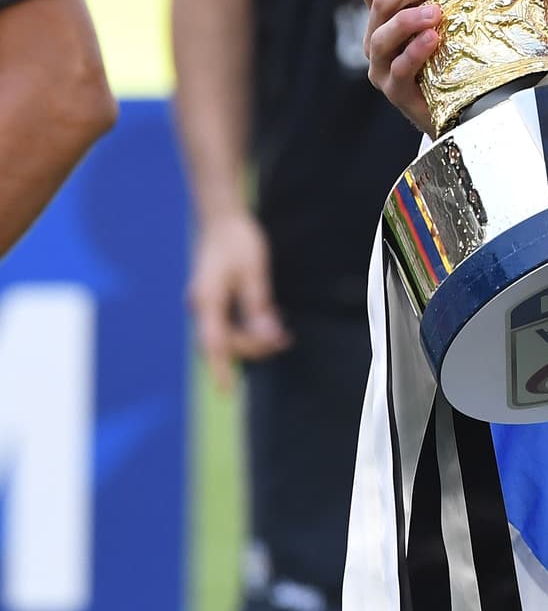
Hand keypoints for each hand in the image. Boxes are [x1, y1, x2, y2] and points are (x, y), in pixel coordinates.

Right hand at [188, 210, 290, 389]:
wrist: (221, 219)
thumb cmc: (237, 240)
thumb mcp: (254, 272)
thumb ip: (259, 307)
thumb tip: (269, 337)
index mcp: (207, 300)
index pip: (213, 343)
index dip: (220, 369)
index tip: (227, 391)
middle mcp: (201, 306)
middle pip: (223, 342)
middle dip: (252, 347)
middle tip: (283, 340)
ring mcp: (204, 304)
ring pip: (225, 334)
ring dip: (251, 339)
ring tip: (281, 335)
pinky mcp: (211, 300)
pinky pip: (227, 323)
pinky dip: (246, 328)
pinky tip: (268, 322)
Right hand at [356, 0, 535, 133]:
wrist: (469, 103)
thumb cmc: (463, 49)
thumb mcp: (475, 9)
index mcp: (390, 11)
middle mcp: (379, 34)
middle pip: (381, 2)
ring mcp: (384, 65)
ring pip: (382, 36)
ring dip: (408, 19)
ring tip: (437, 12)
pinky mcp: (396, 91)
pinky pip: (398, 70)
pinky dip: (413, 53)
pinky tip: (433, 40)